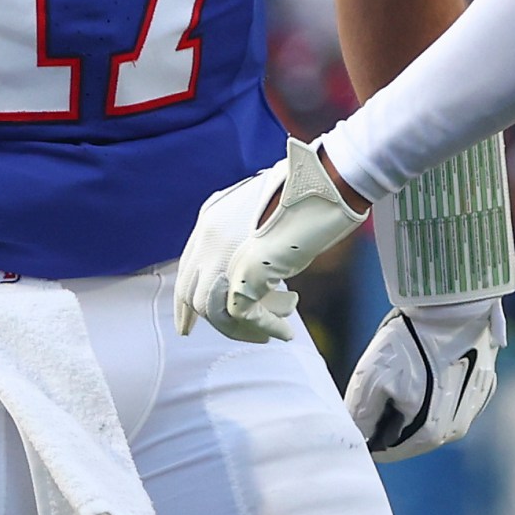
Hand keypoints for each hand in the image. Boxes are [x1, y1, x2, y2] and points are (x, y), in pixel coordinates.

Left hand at [175, 138, 366, 342]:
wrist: (326, 180)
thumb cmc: (310, 191)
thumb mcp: (268, 215)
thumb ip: (251, 242)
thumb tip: (259, 277)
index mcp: (211, 218)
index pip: (188, 269)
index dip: (188, 302)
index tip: (191, 323)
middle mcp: (208, 235)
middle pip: (193, 294)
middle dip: (211, 323)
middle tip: (244, 334)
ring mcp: (221, 252)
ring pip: (214, 311)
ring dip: (245, 328)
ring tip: (277, 328)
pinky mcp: (242, 269)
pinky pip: (242, 314)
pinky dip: (266, 326)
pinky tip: (285, 329)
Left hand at [344, 298, 504, 460]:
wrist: (451, 307)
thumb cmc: (409, 343)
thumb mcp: (371, 378)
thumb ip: (361, 415)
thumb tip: (359, 436)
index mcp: (429, 434)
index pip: (388, 450)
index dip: (369, 433)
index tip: (361, 408)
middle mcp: (455, 429)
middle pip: (410, 435)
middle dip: (390, 417)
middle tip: (381, 384)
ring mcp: (471, 408)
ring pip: (430, 417)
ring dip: (413, 403)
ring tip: (404, 370)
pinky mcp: (481, 385)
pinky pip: (450, 397)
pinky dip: (434, 389)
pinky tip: (426, 364)